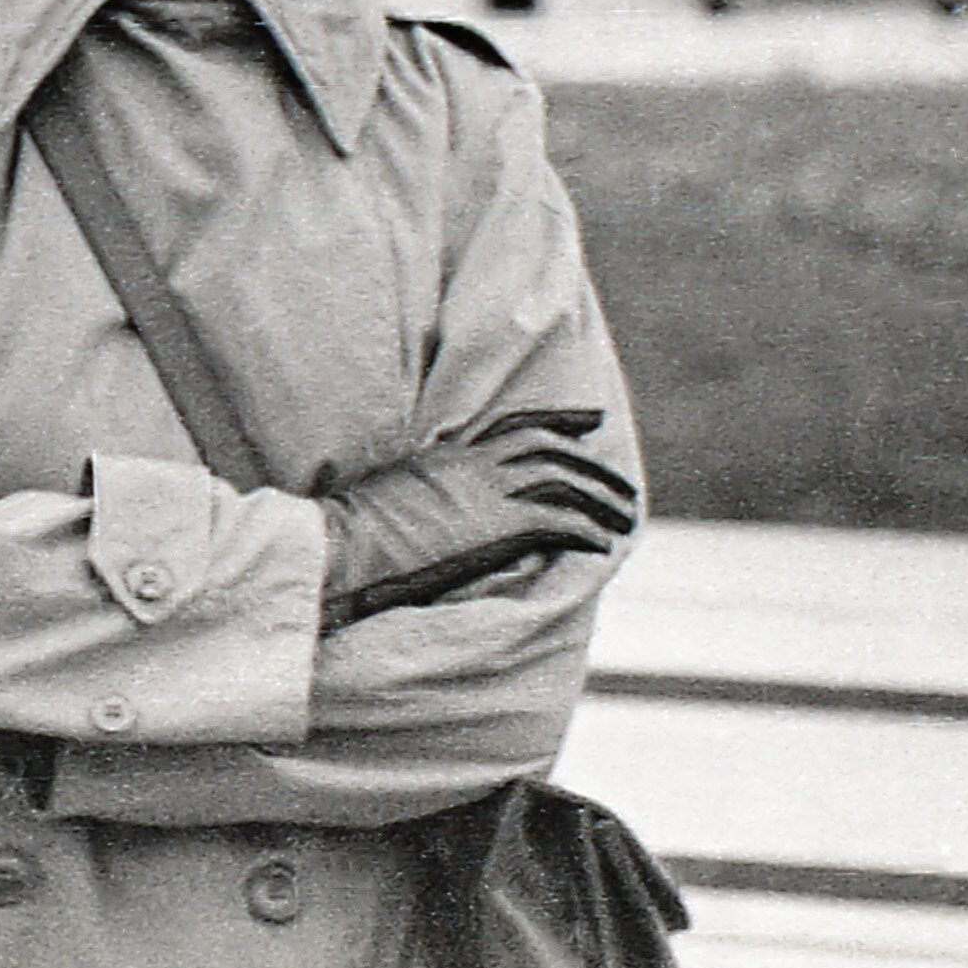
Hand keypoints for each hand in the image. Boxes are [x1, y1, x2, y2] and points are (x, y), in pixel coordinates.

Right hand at [318, 408, 636, 630]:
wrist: (341, 545)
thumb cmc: (354, 533)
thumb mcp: (395, 496)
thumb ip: (427, 492)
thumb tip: (441, 508)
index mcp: (449, 454)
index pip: (516, 426)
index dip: (559, 421)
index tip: (589, 423)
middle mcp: (472, 464)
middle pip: (549, 447)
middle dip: (592, 463)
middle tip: (622, 481)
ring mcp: (484, 493)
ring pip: (562, 481)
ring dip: (600, 497)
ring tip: (626, 517)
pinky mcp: (494, 528)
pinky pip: (556, 522)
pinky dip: (585, 530)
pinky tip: (601, 546)